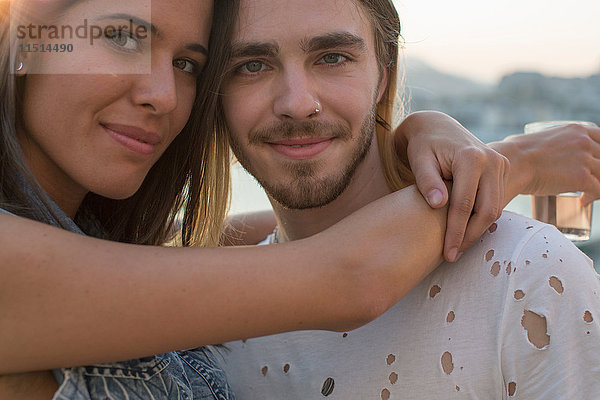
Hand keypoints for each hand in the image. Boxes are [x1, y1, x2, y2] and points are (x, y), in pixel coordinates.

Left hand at [395, 111, 509, 261]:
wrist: (437, 126)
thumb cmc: (423, 145)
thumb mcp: (419, 159)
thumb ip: (427, 181)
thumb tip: (437, 204)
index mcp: (471, 157)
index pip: (464, 204)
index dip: (455, 232)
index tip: (446, 253)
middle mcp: (491, 160)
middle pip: (486, 210)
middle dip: (469, 237)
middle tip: (452, 256)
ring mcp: (500, 165)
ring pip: (494, 209)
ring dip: (476, 231)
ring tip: (457, 247)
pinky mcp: (501, 171)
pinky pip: (495, 202)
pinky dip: (481, 219)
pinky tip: (465, 232)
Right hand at [490, 123, 599, 205]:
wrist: (512, 163)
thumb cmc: (515, 154)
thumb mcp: (541, 139)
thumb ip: (552, 143)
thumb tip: (539, 151)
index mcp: (576, 130)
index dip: (599, 154)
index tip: (593, 165)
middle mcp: (584, 141)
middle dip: (598, 171)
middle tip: (590, 181)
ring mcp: (585, 159)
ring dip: (597, 185)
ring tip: (587, 194)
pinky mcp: (582, 177)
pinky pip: (599, 189)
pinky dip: (594, 197)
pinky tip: (583, 201)